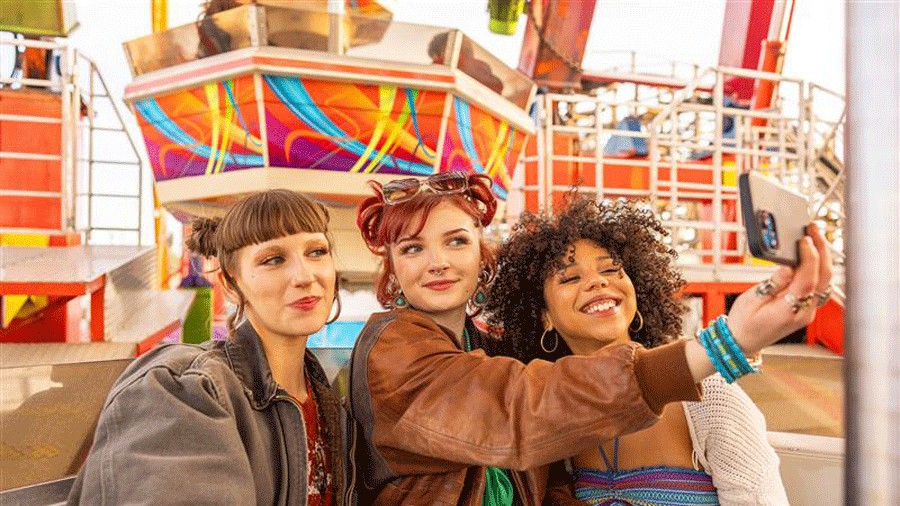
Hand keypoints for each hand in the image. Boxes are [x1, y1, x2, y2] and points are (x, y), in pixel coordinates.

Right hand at [726, 223, 833, 354]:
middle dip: (822, 251)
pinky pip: (818, 285)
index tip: (804, 239)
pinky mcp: (805, 308)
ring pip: (825, 281)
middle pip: (824, 278)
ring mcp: (808, 311)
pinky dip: (818, 268)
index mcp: (789, 311)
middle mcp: (805, 312)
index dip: (809, 257)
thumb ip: (772, 284)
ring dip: (823, 258)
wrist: (741, 342)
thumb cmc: (743, 323)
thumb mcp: (750, 300)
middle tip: (813, 230)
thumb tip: (788, 267)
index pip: (808, 280)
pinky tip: (811, 256)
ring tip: (814, 238)